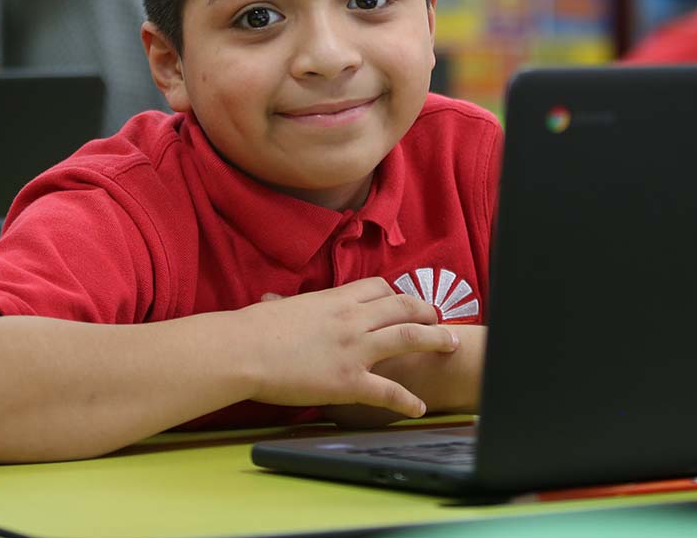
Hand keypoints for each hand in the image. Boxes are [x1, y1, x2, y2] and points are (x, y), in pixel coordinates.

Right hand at [239, 278, 458, 417]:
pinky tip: (419, 408)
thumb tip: (273, 301)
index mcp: (335, 299)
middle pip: (402, 307)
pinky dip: (407, 400)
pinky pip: (387, 390)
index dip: (396, 294)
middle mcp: (352, 319)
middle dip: (426, 311)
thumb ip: (290, 305)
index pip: (378, 288)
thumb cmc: (254, 329)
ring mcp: (354, 349)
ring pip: (408, 339)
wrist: (244, 349)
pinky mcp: (349, 381)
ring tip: (451, 345)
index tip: (404, 302)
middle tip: (439, 318)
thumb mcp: (280, 307)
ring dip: (435, 340)